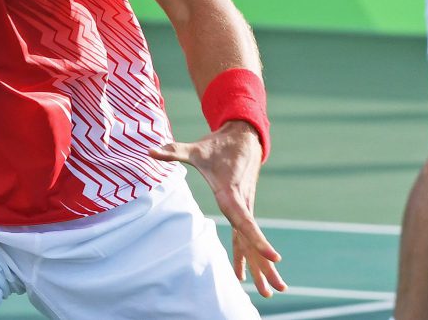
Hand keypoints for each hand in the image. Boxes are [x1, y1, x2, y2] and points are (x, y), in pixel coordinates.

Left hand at [151, 121, 285, 296]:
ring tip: (273, 291)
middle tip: (277, 290)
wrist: (243, 136)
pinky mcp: (243, 208)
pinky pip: (247, 236)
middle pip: (253, 240)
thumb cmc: (218, 145)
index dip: (258, 240)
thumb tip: (151, 151)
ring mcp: (245, 207)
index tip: (274, 257)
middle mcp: (242, 204)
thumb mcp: (196, 149)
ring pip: (253, 241)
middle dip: (265, 266)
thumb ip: (174, 151)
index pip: (246, 222)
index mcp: (232, 194)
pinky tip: (248, 276)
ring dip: (263, 266)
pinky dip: (250, 255)